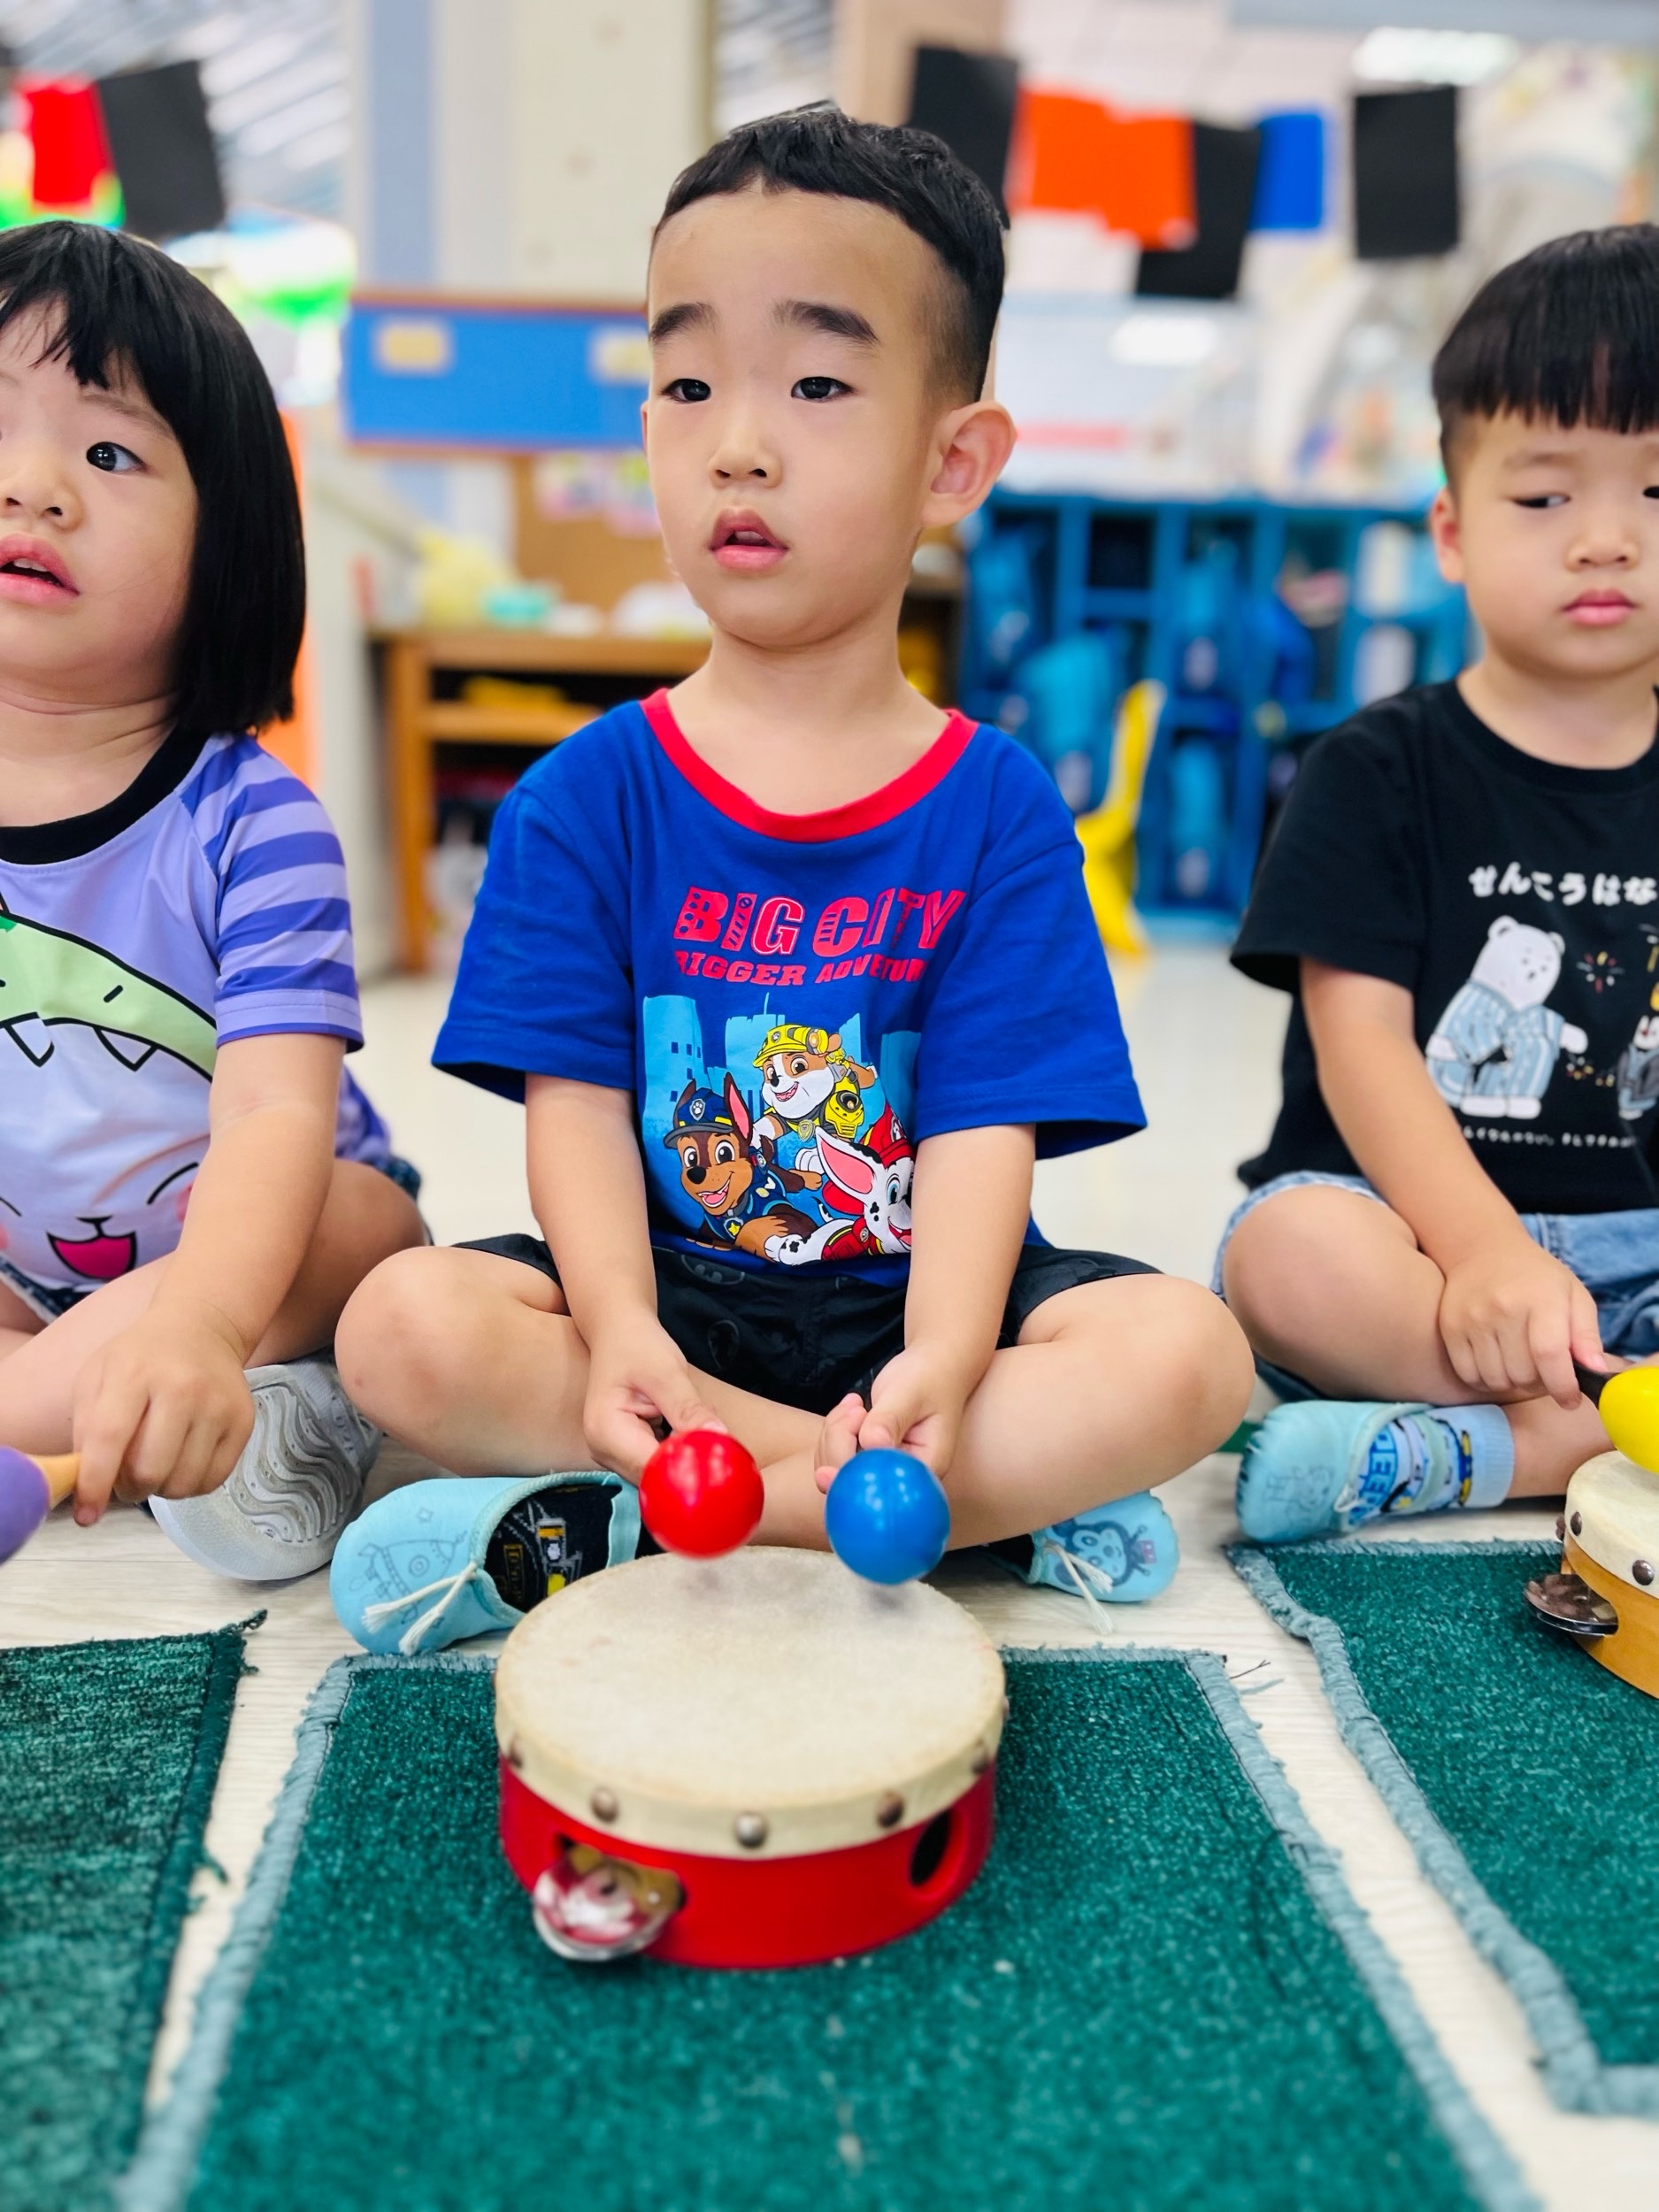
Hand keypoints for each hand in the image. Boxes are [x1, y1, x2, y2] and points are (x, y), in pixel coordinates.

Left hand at [72, 1301, 253, 1522]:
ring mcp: (218, 1405)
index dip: (94, 1484)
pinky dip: (190, 1485)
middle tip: (126, 1478)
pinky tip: (180, 1464)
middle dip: (130, 1488)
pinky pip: (212, 1480)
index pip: (109, 1438)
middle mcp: (182, 1388)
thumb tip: (85, 1488)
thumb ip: (85, 1429)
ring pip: (183, 1482)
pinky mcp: (243, 1421)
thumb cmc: (141, 1359)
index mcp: (135, 1373)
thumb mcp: (97, 1376)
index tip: (86, 1514)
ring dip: (161, 1489)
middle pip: (150, 1469)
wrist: (202, 1329)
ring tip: (155, 1466)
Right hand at [582, 1313, 724, 1480]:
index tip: (720, 1460)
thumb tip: (718, 1438)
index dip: (686, 1471)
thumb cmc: (639, 1345)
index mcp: (606, 1431)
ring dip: (686, 1459)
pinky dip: (680, 1453)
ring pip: (658, 1475)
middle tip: (722, 1444)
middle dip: (689, 1466)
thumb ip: (689, 1409)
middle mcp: (603, 1450)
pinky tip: (693, 1431)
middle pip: (654, 1478)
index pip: (650, 1469)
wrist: (619, 1332)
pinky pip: (658, 1464)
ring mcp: (613, 1454)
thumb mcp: (667, 1372)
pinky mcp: (627, 1452)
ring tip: (706, 1431)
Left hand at [812, 1342, 972, 1493]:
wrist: (933, 1367)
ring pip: (838, 1466)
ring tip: (857, 1404)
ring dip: (835, 1433)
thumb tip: (870, 1445)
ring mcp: (884, 1468)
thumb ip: (889, 1420)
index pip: (882, 1489)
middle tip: (857, 1408)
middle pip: (853, 1482)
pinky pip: (836, 1453)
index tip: (825, 1471)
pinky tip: (852, 1408)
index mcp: (924, 1469)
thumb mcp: (909, 1393)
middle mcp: (904, 1476)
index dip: (850, 1484)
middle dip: (840, 1445)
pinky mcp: (869, 1457)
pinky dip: (835, 1430)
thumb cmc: (928, 1377)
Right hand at [1438, 1234, 1606, 1408]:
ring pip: (1495, 1380)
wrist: (1485, 1251)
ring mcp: (1472, 1318)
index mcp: (1541, 1299)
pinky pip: (1468, 1375)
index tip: (1570, 1400)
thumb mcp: (1574, 1295)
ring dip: (1512, 1384)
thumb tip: (1596, 1370)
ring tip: (1521, 1367)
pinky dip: (1486, 1380)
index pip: (1549, 1355)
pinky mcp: (1450, 1328)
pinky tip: (1497, 1366)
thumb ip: (1587, 1334)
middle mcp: (1503, 1308)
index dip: (1562, 1386)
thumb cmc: (1537, 1278)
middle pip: (1522, 1374)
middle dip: (1539, 1384)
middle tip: (1544, 1373)